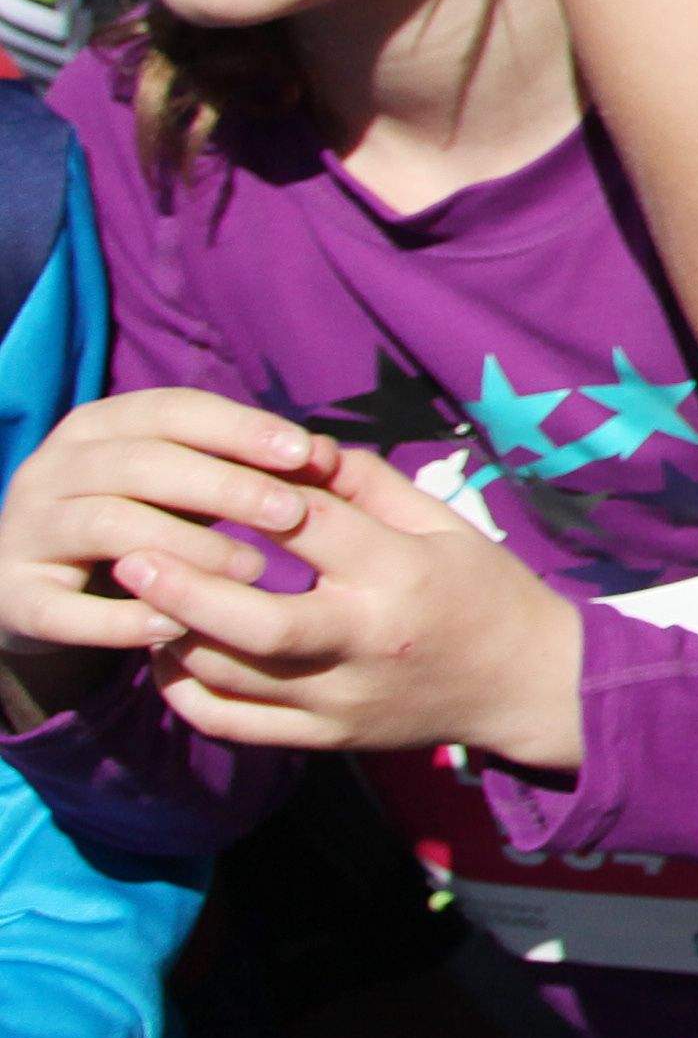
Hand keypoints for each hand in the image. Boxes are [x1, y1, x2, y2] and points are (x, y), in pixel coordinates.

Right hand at [0, 388, 326, 673]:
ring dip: (188, 548)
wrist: (41, 586)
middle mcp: (50, 468)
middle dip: (227, 487)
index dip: (240, 428)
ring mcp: (24, 531)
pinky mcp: (12, 595)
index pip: (172, 410)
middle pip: (143, 463)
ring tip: (254, 572)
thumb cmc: (139, 520)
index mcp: (96, 426)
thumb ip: (245, 466)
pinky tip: (179, 627)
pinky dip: (122, 619)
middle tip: (294, 514)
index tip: (306, 453)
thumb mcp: (185, 485)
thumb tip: (327, 455)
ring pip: (109, 525)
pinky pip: (64, 609)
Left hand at [122, 443, 584, 769]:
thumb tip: (294, 447)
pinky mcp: (323, 738)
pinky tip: (169, 656)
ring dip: (174, 637)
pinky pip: (233, 724)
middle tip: (130, 553)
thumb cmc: (484, 589)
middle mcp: (367, 641)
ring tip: (140, 598)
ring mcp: (340, 699)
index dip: (250, 497)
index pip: (310, 529)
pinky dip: (186, 693)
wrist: (527, 684)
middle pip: (256, 623)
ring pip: (232, 678)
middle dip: (183, 588)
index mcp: (402, 576)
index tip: (198, 475)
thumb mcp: (443, 522)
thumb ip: (367, 484)